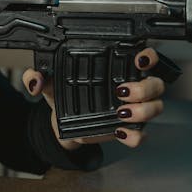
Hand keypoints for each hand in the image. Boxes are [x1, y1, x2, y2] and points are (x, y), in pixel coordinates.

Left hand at [20, 46, 164, 149]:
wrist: (62, 125)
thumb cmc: (64, 98)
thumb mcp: (51, 84)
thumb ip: (39, 76)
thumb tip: (34, 78)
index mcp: (117, 70)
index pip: (145, 58)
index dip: (149, 57)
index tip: (139, 59)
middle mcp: (132, 88)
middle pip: (156, 84)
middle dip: (145, 88)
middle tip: (122, 92)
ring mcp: (134, 110)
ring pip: (156, 108)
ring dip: (142, 111)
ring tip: (120, 113)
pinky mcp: (129, 131)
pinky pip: (142, 135)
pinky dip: (135, 135)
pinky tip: (119, 131)